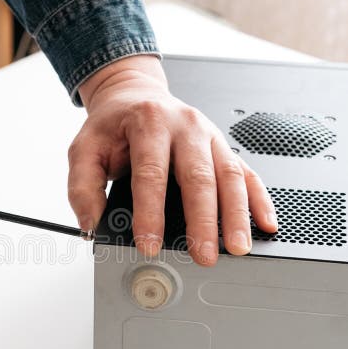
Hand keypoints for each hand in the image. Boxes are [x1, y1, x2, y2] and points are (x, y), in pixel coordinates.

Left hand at [70, 55, 276, 265]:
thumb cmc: (113, 126)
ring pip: (230, 175)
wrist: (133, 94)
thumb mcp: (84, 149)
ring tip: (237, 247)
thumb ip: (83, 187)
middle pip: (198, 177)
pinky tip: (265, 223)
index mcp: (148, 123)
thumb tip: (90, 224)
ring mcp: (209, 135)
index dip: (150, 213)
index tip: (149, 244)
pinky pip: (247, 173)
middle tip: (203, 254)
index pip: (151, 174)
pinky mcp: (223, 147)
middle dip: (203, 221)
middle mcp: (185, 126)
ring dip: (236, 215)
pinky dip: (258, 199)